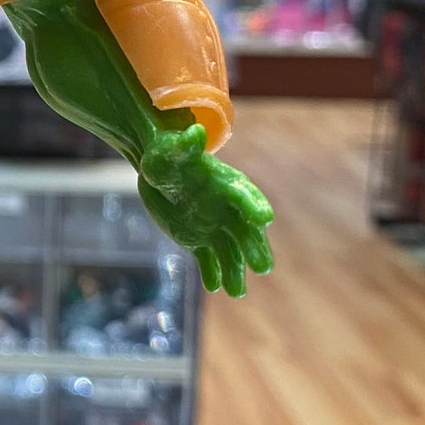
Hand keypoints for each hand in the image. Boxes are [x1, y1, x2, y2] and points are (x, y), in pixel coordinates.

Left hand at [137, 124, 272, 296]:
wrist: (159, 170)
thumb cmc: (169, 154)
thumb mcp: (172, 149)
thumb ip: (186, 146)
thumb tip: (195, 132)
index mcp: (226, 184)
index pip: (244, 196)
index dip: (254, 206)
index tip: (264, 219)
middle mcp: (226, 209)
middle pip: (244, 231)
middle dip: (254, 248)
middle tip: (263, 267)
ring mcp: (214, 226)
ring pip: (229, 252)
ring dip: (234, 271)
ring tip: (236, 292)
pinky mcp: (198, 240)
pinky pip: (208, 259)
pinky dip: (213, 273)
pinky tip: (216, 287)